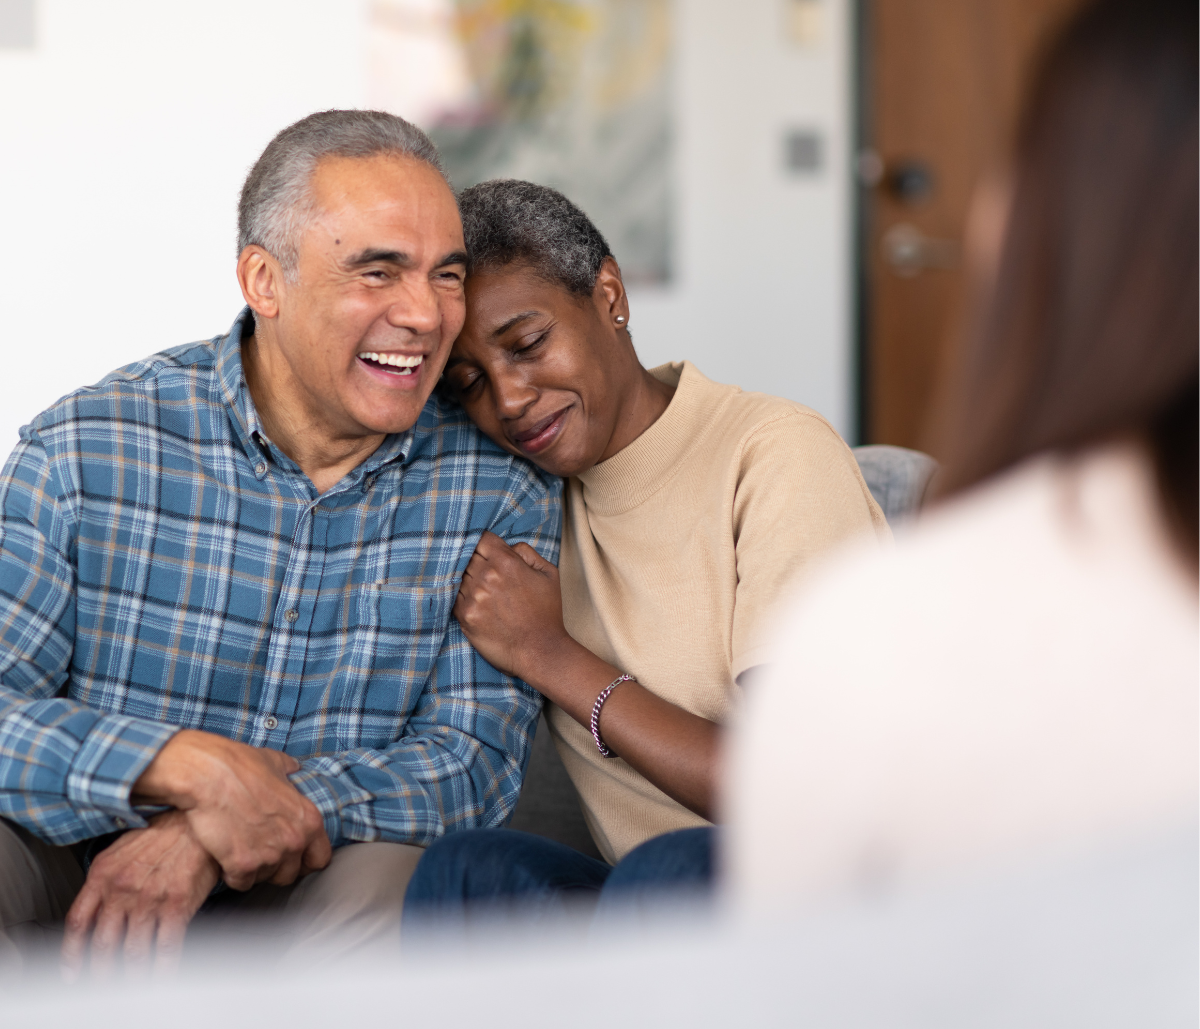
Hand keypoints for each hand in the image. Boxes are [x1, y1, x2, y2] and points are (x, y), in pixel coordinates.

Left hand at [61, 810, 218, 980]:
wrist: (197, 819)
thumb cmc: (163, 833)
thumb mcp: (123, 850)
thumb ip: (106, 880)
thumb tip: (98, 909)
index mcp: (103, 874)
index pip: (78, 922)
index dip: (72, 953)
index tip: (73, 972)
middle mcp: (121, 889)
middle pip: (103, 944)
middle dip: (102, 971)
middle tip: (105, 983)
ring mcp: (148, 898)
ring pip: (133, 952)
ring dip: (133, 975)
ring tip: (134, 984)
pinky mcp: (176, 904)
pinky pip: (165, 947)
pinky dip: (162, 968)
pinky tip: (162, 975)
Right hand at [133, 730, 331, 889]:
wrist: (207, 775)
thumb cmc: (239, 766)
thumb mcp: (274, 762)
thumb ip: (289, 771)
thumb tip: (293, 769)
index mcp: (309, 819)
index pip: (320, 858)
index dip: (305, 859)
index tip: (293, 857)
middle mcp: (294, 840)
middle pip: (291, 874)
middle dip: (276, 867)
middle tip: (260, 853)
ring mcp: (269, 855)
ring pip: (265, 879)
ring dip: (254, 869)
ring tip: (241, 849)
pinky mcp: (242, 865)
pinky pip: (241, 883)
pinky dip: (232, 874)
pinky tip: (226, 856)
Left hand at [454, 531, 568, 682]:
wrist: (540, 651)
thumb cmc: (547, 613)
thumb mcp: (548, 574)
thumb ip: (527, 553)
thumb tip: (508, 547)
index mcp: (506, 562)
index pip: (481, 539)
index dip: (485, 545)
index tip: (488, 552)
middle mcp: (486, 576)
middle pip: (468, 556)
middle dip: (477, 563)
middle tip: (488, 576)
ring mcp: (473, 596)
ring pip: (459, 576)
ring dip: (469, 581)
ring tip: (485, 594)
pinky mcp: (465, 615)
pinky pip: (454, 597)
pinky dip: (463, 598)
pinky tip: (478, 605)